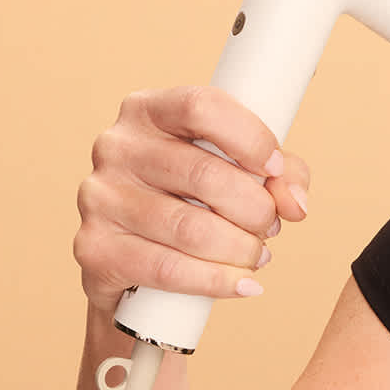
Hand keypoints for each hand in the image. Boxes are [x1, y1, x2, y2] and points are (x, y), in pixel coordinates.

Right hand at [72, 85, 310, 313]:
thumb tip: (295, 202)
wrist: (138, 262)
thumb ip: (282, 174)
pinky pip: (168, 269)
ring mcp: (98, 197)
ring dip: (241, 248)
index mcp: (149, 110)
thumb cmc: (197, 200)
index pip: (202, 107)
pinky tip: (243, 283)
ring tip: (258, 254)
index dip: (250, 138)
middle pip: (205, 174)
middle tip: (270, 226)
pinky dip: (217, 280)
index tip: (275, 168)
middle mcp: (116, 147)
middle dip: (255, 208)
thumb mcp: (245, 172)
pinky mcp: (94, 248)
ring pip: (191, 228)